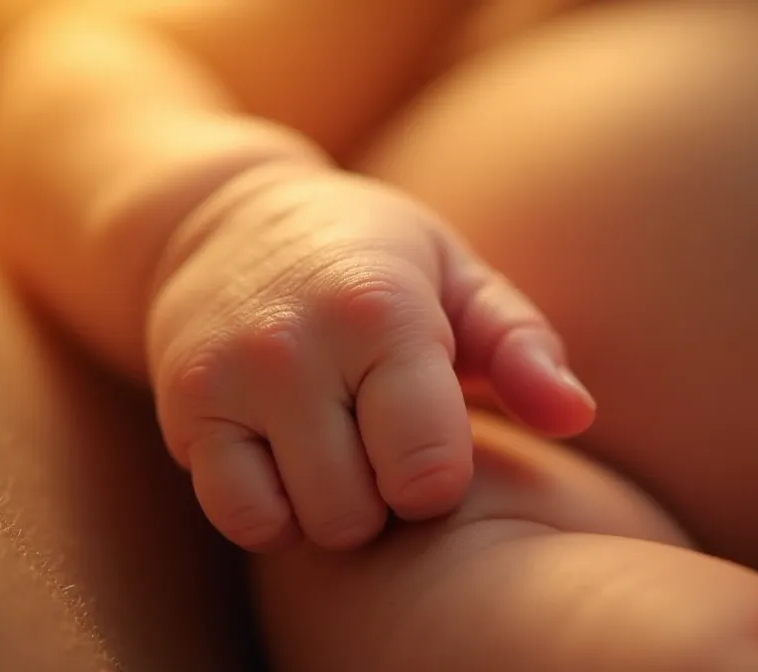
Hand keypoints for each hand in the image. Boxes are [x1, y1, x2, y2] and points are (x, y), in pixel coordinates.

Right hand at [146, 165, 594, 550]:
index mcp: (382, 312)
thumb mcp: (456, 276)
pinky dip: (271, 513)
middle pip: (364, 513)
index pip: (427, 468)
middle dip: (386, 499)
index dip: (440, 479)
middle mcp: (296, 347)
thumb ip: (521, 345)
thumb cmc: (368, 255)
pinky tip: (285, 467)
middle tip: (380, 446)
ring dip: (330, 509)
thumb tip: (575, 415)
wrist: (222, 218)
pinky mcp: (183, 410)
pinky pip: (239, 517)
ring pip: (303, 523)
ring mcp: (229, 381)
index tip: (433, 445)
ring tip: (335, 452)